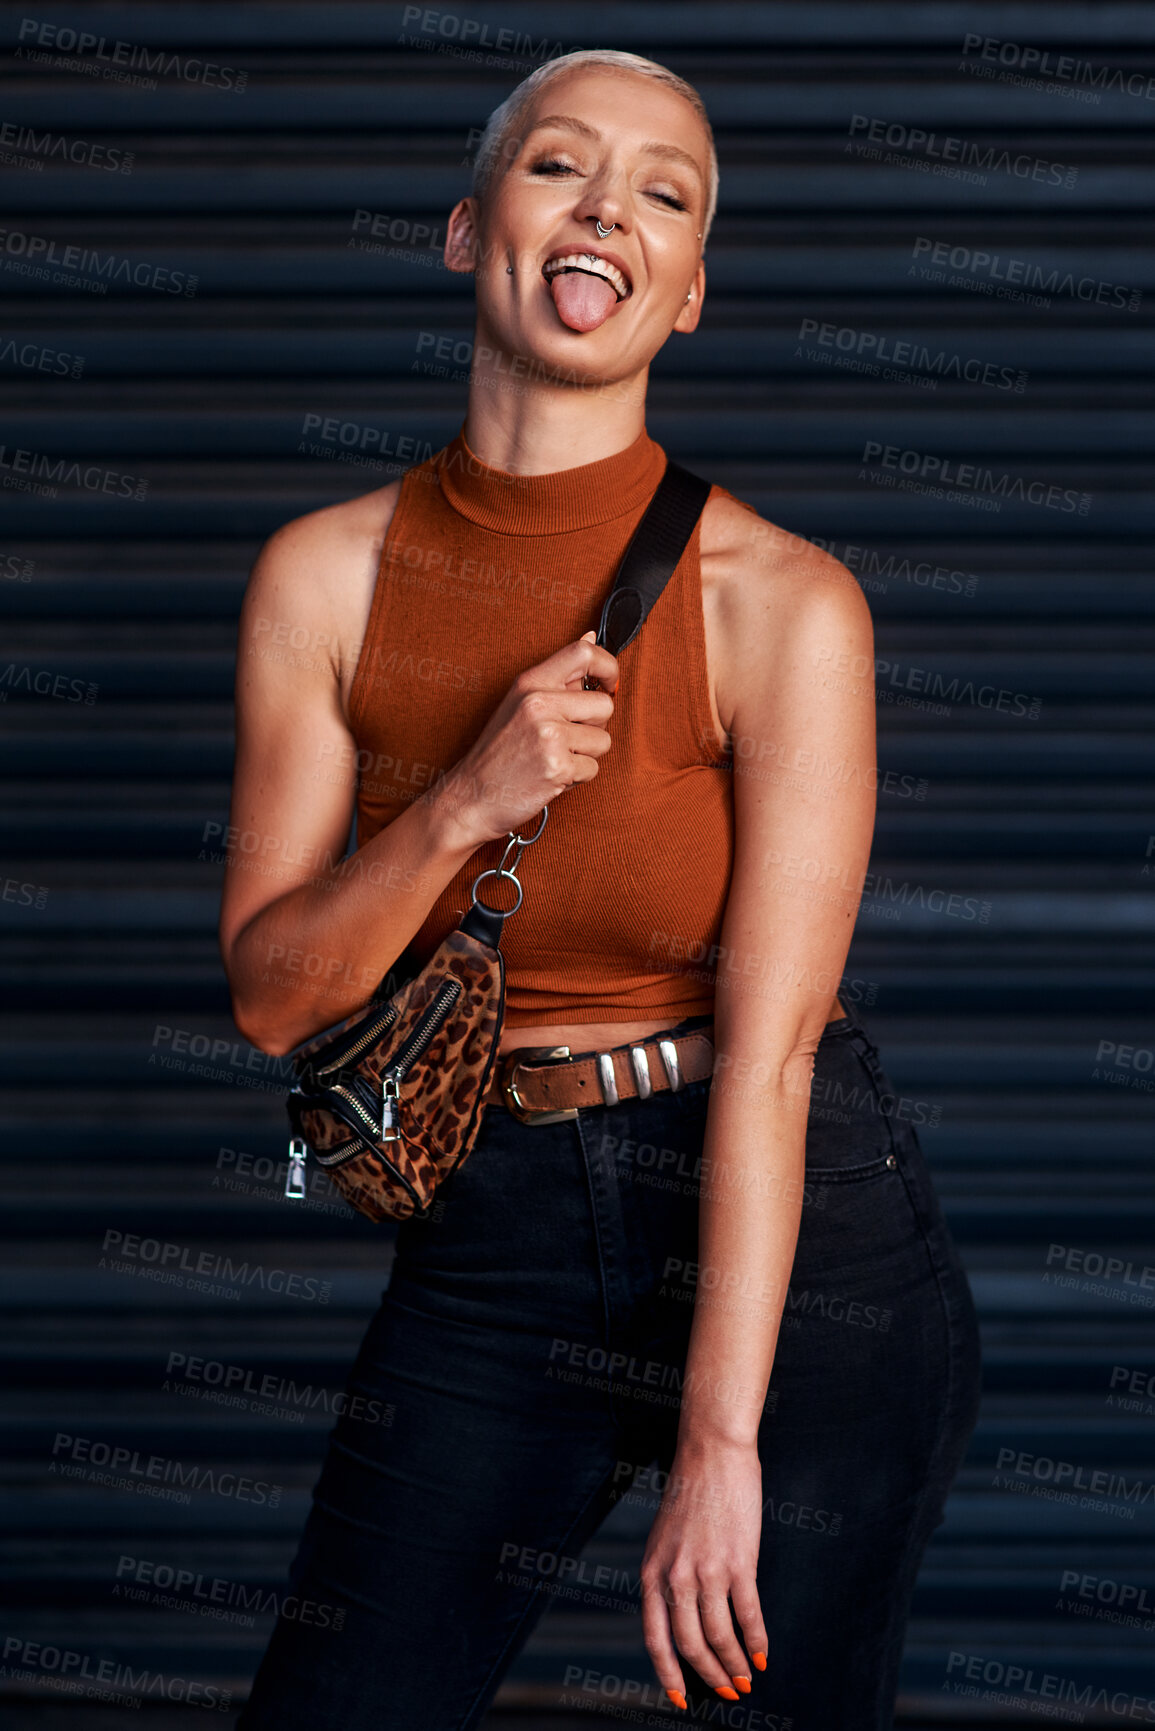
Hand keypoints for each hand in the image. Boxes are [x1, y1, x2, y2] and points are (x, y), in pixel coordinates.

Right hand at [431, 629, 619, 846]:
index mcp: (530, 683)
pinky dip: (577, 778)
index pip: (584, 653)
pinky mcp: (557, 767)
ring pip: (603, 740)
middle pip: (604, 704)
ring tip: (554, 757)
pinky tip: (551, 776)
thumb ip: (558, 674)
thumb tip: (592, 637)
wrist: (471, 796)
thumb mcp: (520, 701)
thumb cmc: (498, 752)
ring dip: (586, 755)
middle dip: (594, 727)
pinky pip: (593, 769)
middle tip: (566, 738)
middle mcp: (539, 704)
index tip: (607, 684)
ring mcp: (549, 736)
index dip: (607, 667)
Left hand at [640, 1438, 767, 1708]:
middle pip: (691, 1645)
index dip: (668, 1675)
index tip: (681, 1700)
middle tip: (728, 1691)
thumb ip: (669, 1576)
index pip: (655, 1640)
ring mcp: (707, 1570)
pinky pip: (748, 1614)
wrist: (711, 1451)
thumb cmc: (690, 1492)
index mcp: (652, 1572)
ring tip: (747, 1678)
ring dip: (736, 1665)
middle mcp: (675, 1577)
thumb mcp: (665, 1538)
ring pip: (720, 1637)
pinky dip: (758, 1640)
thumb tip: (685, 1620)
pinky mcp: (739, 1561)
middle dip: (710, 1675)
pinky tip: (764, 1653)